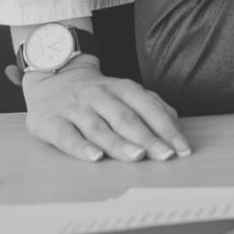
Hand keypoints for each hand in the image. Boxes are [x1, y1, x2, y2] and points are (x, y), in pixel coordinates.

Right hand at [21, 56, 191, 161]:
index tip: (182, 148)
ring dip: (119, 144)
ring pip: (99, 128)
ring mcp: (75, 108)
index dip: (167, 128)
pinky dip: (81, 148)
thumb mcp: (124, 92)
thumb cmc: (96, 93)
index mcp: (121, 88)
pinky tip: (95, 157)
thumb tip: (175, 125)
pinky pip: (67, 136)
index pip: (148, 108)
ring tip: (137, 157)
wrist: (52, 76)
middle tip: (165, 155)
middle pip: (126, 119)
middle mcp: (99, 96)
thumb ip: (149, 106)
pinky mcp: (51, 122)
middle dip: (148, 139)